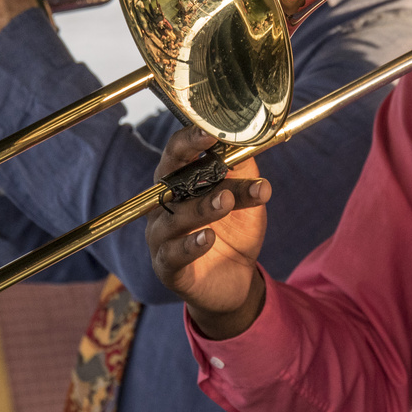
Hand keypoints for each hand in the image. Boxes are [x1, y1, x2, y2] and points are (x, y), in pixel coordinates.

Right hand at [145, 127, 271, 339]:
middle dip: (189, 168)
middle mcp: (163, 206)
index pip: (177, 154)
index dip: (190, 140)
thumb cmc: (234, 231)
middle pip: (167, 181)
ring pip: (175, 219)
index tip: (211, 131)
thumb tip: (249, 139)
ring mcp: (161, 237)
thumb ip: (243, 171)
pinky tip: (210, 238)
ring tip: (226, 201)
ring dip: (201, 208)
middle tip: (218, 161)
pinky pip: (174, 254)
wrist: (237, 280)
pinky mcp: (167, 267)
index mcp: (178, 182)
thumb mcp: (244, 198)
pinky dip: (192, 245)